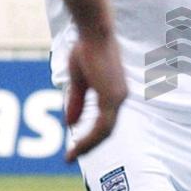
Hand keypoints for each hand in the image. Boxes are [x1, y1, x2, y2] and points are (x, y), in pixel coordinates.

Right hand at [65, 33, 126, 160]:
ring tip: (70, 156)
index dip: (91, 136)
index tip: (75, 148)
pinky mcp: (112, 97)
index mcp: (114, 92)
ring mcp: (118, 97)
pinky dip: (89, 138)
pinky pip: (102, 126)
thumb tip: (71, 124)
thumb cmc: (86, 49)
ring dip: (87, 145)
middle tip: (71, 157)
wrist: (92, 32)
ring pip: (104, 132)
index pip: (105, 122)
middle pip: (106, 131)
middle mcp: (120, 96)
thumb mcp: (79, 80)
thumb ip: (77, 102)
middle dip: (89, 145)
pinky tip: (77, 146)